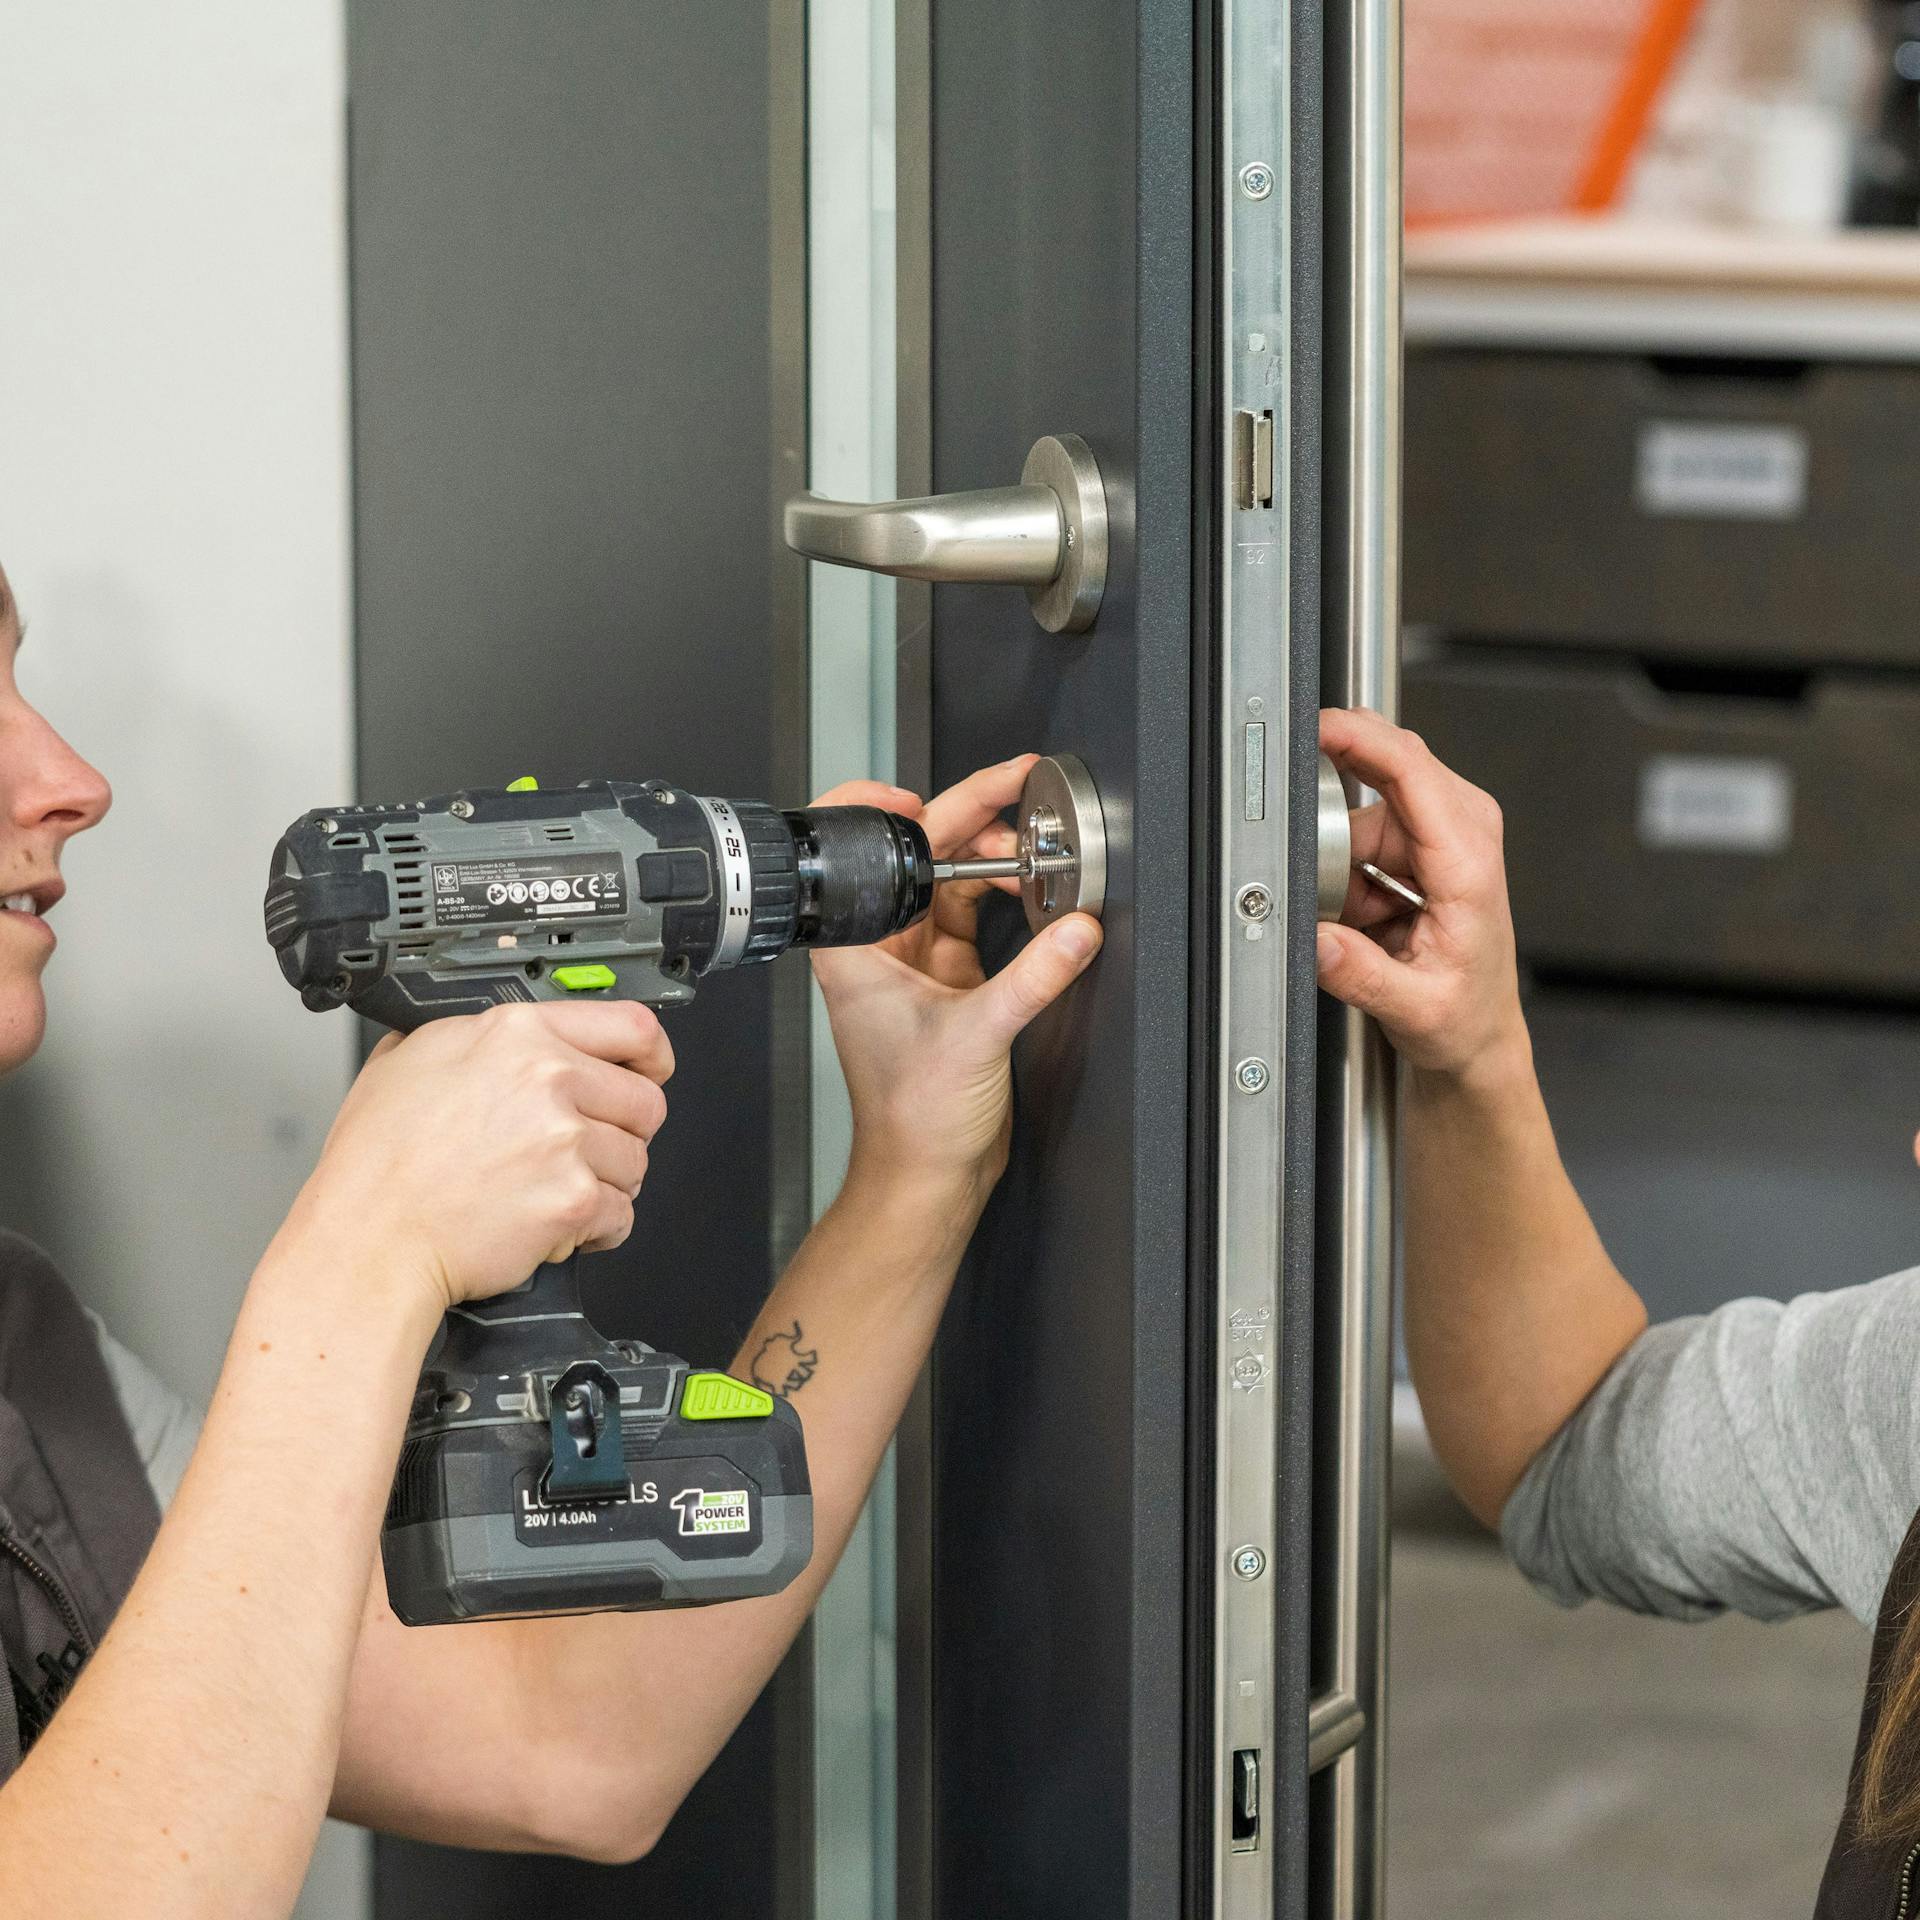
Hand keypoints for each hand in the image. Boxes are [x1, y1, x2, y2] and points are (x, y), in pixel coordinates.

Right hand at [286, 1001, 673, 1310]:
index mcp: (515, 1035)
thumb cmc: (376, 1165)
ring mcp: (563, 1140)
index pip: (631, 1026)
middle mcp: (547, 1079)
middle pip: (645, 1101)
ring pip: (636, 1161)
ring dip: (606, 1183)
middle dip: (623, 1132)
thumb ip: (468, 1039)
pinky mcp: (571, 1199)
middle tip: (587, 1151)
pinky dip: (597, 1229)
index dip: (651, 1055)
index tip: (652, 1070)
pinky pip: (620, 1214)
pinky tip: (557, 1226)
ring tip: (555, 1191)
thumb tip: (494, 1038)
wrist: (368, 1241)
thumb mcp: (408, 1060)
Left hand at [808, 758, 1102, 1197]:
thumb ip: (1031, 979)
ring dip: (992, 854)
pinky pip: (978, 911)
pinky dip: (1008, 893)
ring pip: (951, 878)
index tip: (928, 793)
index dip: (887, 811)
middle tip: (1015, 786)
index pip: (861, 855)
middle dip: (967, 815)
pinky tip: (1035, 885)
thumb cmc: (914, 1118)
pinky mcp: (951, 976)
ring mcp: (917, 959)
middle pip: (918, 856)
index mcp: (856, 949)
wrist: (930, 1171)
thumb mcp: (977, 1035)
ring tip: (1034, 839)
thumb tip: (1073, 932)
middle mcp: (881, 946)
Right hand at [1316, 708, 1528, 1078]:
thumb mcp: (1414, 1008)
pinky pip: (1356, 836)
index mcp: (1467, 861)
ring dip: (1340, 865)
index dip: (1357, 736)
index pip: (1410, 768)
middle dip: (1334, 824)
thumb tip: (1313, 936)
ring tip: (1364, 927)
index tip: (1314, 727)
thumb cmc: (1465, 1017)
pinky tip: (1367, 917)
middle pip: (1378, 772)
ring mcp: (1440, 832)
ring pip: (1356, 814)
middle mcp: (1461, 830)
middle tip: (1332, 889)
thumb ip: (1358, 974)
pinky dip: (1346, 876)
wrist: (1479, 1035)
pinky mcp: (1418, 843)